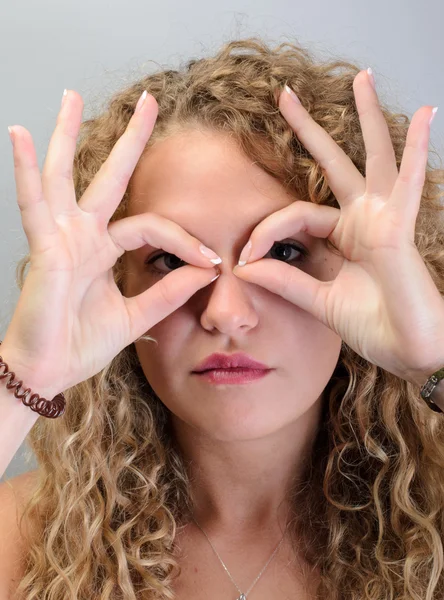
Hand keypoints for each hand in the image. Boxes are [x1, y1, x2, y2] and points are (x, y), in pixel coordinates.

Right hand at [2, 90, 219, 398]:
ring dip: (66, 135)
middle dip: (130, 141)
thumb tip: (206, 272)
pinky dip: (27, 170)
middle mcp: (82, 236)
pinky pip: (34, 204)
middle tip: (149, 102)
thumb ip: (168, 294)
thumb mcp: (136, 317)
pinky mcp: (43, 249)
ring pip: (64, 176)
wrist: (49, 372)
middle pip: (109, 178)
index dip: (184, 240)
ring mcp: (60, 237)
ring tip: (69, 96)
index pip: (151, 227)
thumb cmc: (82, 344)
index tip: (213, 261)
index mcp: (104, 251)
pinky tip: (22, 135)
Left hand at [232, 70, 443, 386]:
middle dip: (309, 132)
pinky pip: (408, 183)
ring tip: (361, 77)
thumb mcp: (319, 301)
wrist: (408, 351)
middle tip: (284, 96)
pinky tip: (424, 115)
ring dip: (368, 117)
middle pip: (333, 165)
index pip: (294, 217)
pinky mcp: (399, 227)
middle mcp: (361, 221)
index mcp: (341, 238)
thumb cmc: (372, 327)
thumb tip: (243, 268)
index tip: (240, 261)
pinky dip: (416, 150)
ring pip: (372, 158)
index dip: (264, 233)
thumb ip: (285, 282)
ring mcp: (382, 219)